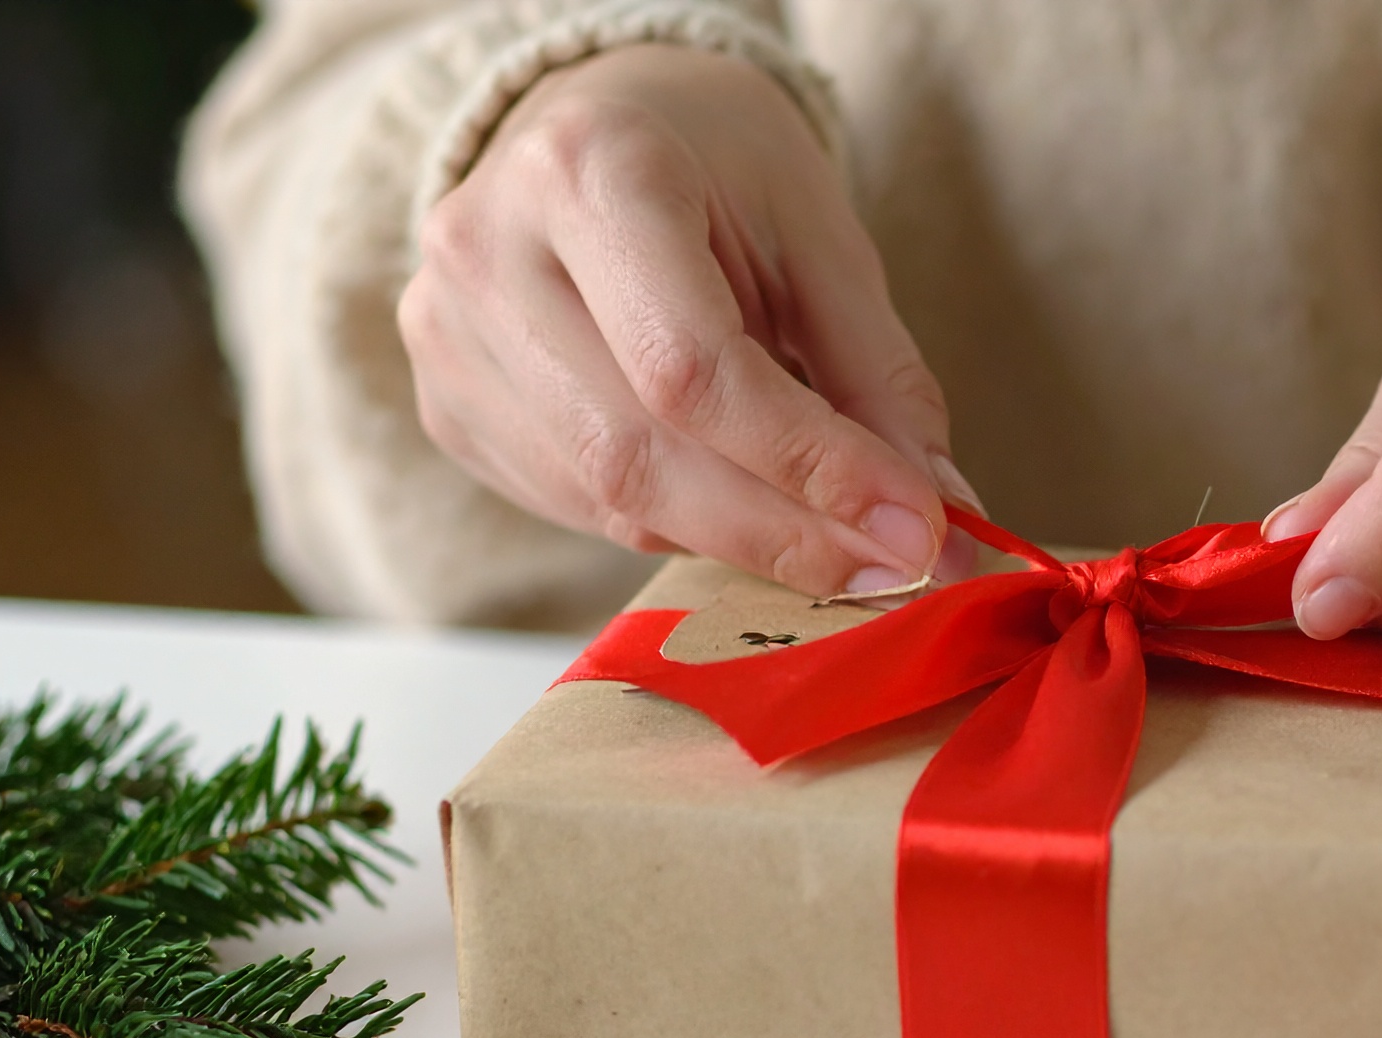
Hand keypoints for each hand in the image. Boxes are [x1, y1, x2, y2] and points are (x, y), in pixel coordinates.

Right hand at [399, 44, 978, 596]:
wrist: (598, 124)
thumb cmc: (716, 165)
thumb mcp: (819, 235)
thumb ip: (878, 374)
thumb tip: (935, 509)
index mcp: (588, 170)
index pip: (693, 369)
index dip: (808, 467)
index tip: (912, 530)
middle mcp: (486, 249)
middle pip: (639, 457)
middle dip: (783, 533)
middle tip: (892, 569)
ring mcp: (447, 335)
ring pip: (608, 500)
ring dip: (741, 541)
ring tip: (835, 537)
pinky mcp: (447, 404)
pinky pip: (577, 507)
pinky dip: (680, 527)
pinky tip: (739, 500)